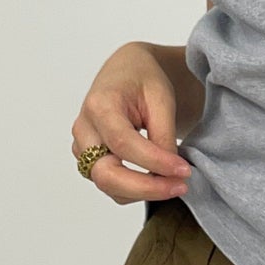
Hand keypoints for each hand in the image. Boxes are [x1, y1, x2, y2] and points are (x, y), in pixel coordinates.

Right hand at [70, 42, 191, 204]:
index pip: (124, 144)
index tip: (183, 171)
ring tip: (174, 183)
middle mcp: (84, 129)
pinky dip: (135, 189)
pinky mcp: (88, 160)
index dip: (154, 162)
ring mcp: (82, 147)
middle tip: (179, 186)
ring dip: (142, 191)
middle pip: (106, 174)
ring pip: (107, 185)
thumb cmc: (142, 79)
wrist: (125, 72)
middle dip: (145, 188)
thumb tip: (170, 172)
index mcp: (100, 105)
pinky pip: (110, 185)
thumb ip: (164, 134)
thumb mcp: (161, 98)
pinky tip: (158, 180)